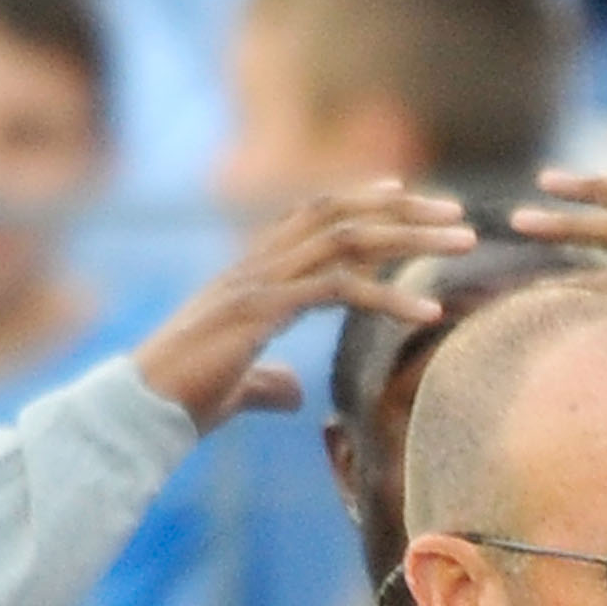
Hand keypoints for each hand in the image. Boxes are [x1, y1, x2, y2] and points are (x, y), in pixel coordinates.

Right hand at [134, 185, 474, 431]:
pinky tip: (431, 312)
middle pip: (339, 214)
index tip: (408, 194)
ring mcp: (258, 282)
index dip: (362, 199)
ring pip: (346, 239)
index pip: (314, 214)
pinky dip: (389, 296)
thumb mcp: (239, 385)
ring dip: (411, 237)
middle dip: (403, 208)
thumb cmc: (186, 400)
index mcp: (254, 271)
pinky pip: (338, 290)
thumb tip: (292, 391)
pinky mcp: (261, 311)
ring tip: (464, 241)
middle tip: (459, 213)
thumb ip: (268, 380)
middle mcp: (258, 263)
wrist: (142, 412)